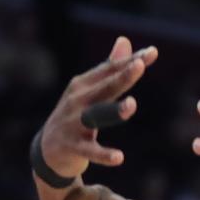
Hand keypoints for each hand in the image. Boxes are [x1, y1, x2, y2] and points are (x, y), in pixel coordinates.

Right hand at [39, 36, 157, 180]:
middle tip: (139, 66)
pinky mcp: (74, 147)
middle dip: (122, 76)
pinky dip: (104, 154)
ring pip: (97, 116)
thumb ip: (109, 70)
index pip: (110, 71)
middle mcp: (79, 101)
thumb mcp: (89, 91)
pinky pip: (91, 151)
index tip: (152, 53)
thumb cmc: (74, 117)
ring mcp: (75, 123)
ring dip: (114, 110)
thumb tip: (125, 41)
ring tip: (132, 104)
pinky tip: (119, 158)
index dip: (130, 62)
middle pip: (105, 88)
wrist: (48, 150)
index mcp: (84, 85)